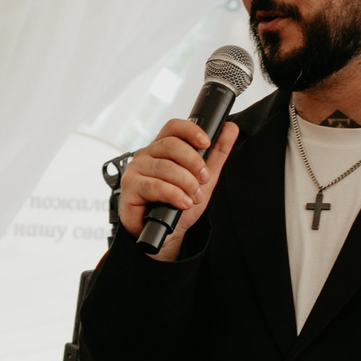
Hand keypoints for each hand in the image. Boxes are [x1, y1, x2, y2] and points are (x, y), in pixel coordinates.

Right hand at [116, 117, 239, 259]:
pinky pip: (155, 186)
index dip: (190, 130)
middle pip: (171, 145)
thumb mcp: (204, 178)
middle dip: (194, 163)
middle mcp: (146, 154)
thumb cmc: (178, 202)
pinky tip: (182, 203)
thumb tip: (230, 129)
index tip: (206, 143)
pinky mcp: (130, 187)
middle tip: (203, 179)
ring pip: (165, 167)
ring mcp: (135, 169)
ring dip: (186, 183)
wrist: (165, 233)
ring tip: (193, 196)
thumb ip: (217, 154)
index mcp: (162, 148)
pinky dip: (174, 195)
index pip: (173, 127)